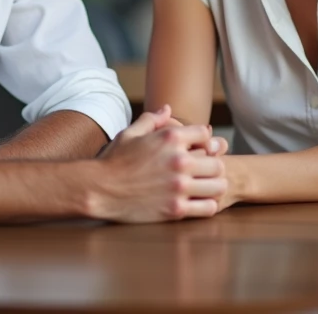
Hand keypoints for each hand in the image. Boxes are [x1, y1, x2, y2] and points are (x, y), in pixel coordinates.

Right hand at [89, 106, 226, 222]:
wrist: (98, 189)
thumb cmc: (113, 160)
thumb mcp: (130, 133)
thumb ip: (153, 119)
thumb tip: (168, 108)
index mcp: (170, 138)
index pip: (206, 135)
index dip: (203, 142)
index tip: (195, 151)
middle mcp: (179, 161)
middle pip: (218, 162)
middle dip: (212, 166)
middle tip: (202, 173)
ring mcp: (179, 186)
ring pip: (219, 185)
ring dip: (213, 186)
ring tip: (203, 188)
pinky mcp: (176, 209)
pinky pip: (209, 207)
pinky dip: (207, 205)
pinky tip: (196, 203)